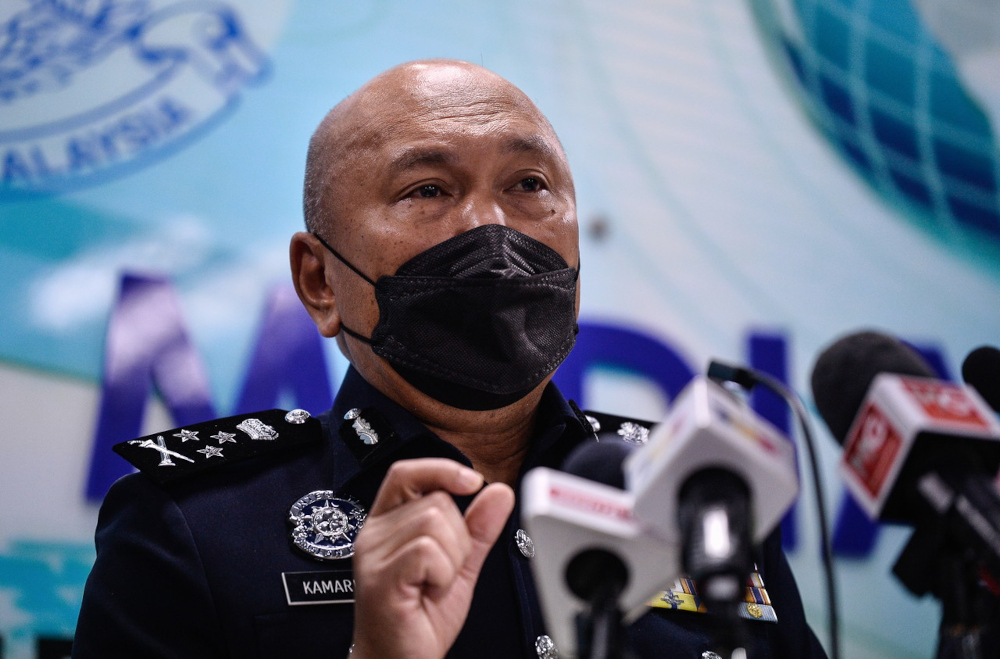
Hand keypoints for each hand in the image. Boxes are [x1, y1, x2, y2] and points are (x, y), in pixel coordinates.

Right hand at [349, 458, 515, 658]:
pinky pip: (428, 551)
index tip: (472, 482)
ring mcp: (374, 555)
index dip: (441, 468)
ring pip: (434, 522)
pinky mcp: (381, 579)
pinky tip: (430, 591)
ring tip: (435, 583)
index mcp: (387, 523)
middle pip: (435, 500)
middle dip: (458, 536)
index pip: (406, 472)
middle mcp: (375, 534)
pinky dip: (443, 573)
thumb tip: (499, 490)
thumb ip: (478, 527)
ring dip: (452, 557)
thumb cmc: (420, 617)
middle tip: (443, 572)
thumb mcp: (458, 564)